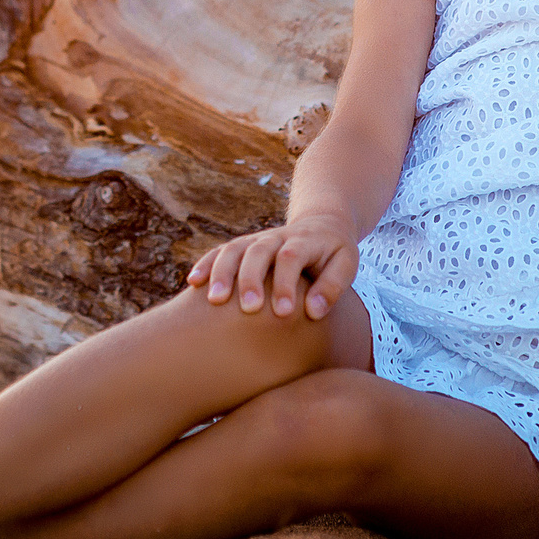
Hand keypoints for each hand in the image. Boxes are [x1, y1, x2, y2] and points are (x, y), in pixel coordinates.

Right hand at [185, 213, 357, 319]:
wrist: (321, 225)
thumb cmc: (334, 254)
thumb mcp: (346, 265)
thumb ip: (332, 287)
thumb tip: (313, 312)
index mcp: (304, 241)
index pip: (290, 258)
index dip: (285, 284)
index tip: (283, 313)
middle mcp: (277, 237)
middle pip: (258, 252)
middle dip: (250, 279)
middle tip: (248, 309)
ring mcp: (257, 239)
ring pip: (234, 249)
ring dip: (222, 272)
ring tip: (214, 301)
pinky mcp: (244, 245)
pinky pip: (221, 251)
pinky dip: (206, 264)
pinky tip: (193, 283)